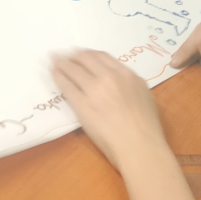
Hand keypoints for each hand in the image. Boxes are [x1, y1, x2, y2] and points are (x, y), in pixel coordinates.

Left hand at [52, 50, 166, 171]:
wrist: (139, 145)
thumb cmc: (147, 127)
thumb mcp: (144, 95)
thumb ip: (129, 83)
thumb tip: (119, 80)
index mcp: (126, 74)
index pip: (101, 56)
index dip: (88, 54)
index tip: (81, 55)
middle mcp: (109, 77)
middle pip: (85, 58)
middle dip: (73, 55)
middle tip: (64, 55)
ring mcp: (94, 89)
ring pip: (73, 69)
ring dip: (61, 62)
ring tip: (53, 60)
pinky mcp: (81, 105)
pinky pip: (66, 85)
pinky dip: (58, 77)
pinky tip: (54, 74)